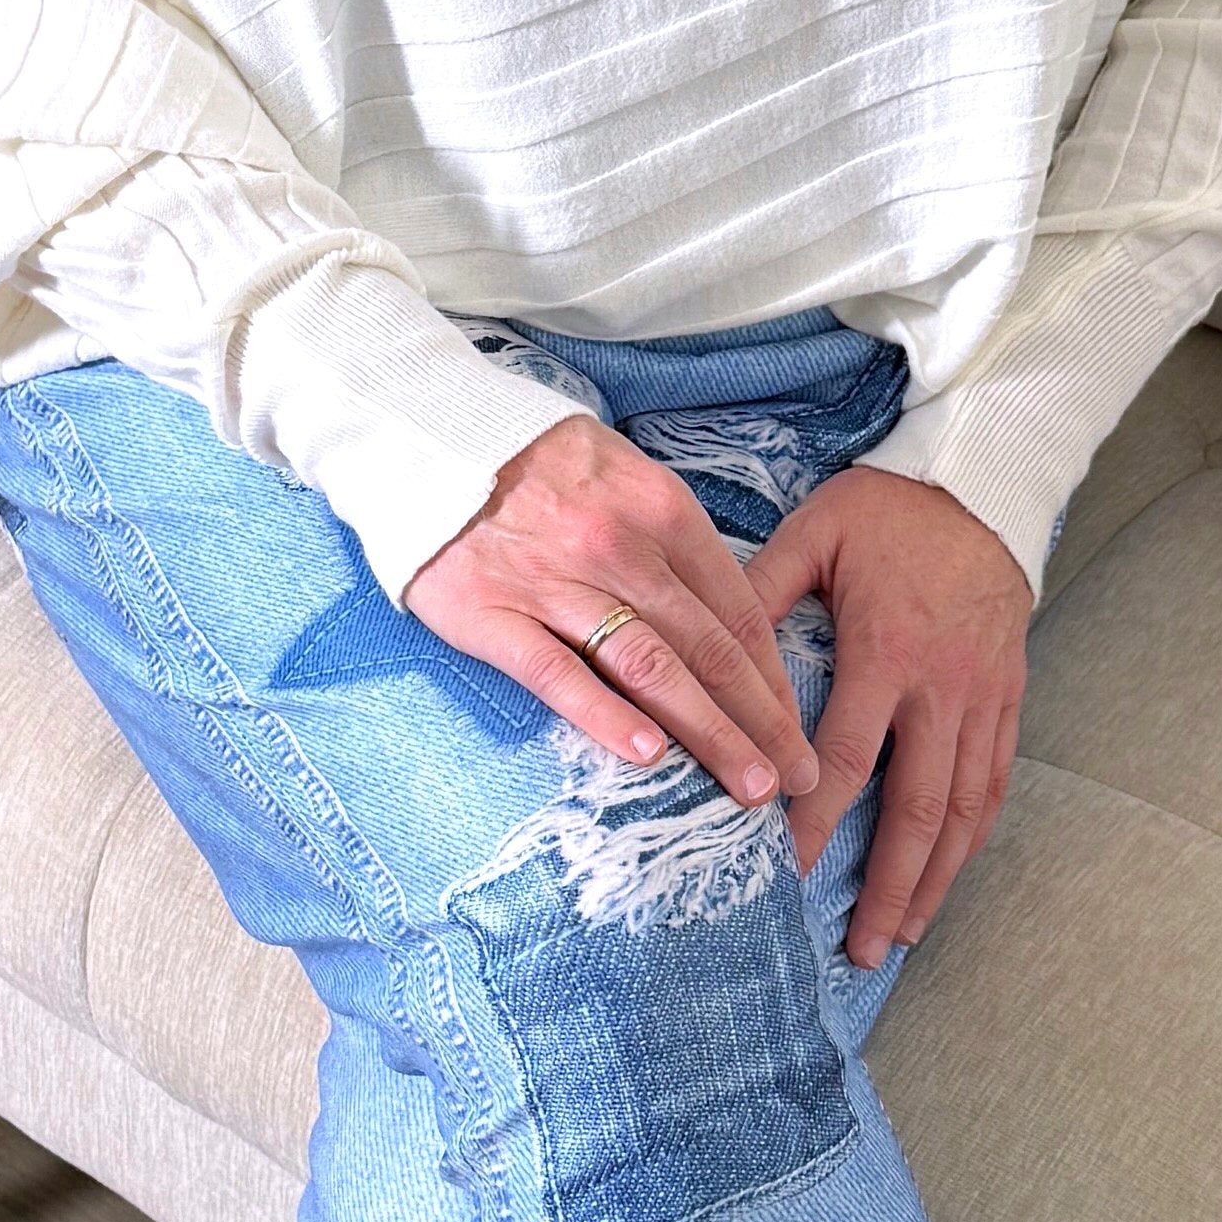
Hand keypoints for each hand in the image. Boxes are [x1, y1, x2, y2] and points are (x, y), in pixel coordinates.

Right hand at [405, 415, 817, 808]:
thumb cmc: (532, 459)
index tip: (796, 728)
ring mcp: (556, 584)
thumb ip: (671, 537)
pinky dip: (605, 715)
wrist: (424, 435)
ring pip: (651, 667)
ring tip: (748, 785)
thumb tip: (722, 609)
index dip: (774, 677)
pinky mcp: (493, 614)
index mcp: (661, 512)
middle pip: (709, 649)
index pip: (737, 609)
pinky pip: (558, 672)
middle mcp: (619, 549)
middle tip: (796, 779)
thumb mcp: (622, 471)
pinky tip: (647, 755)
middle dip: (762, 722)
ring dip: (709, 732)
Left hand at [746, 467, 1030, 968]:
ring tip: (903, 934)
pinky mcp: (1007, 697)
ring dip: (935, 878)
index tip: (789, 869)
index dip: (819, 818)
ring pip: (963, 808)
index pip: (848, 755)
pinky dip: (973, 836)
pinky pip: (994, 781)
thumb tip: (704, 648)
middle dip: (888, 884)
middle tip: (859, 948)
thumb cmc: (888, 510)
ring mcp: (982, 698)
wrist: (983, 485)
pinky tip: (949, 875)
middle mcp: (941, 687)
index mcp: (887, 650)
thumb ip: (762, 591)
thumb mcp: (815, 532)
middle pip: (917, 807)